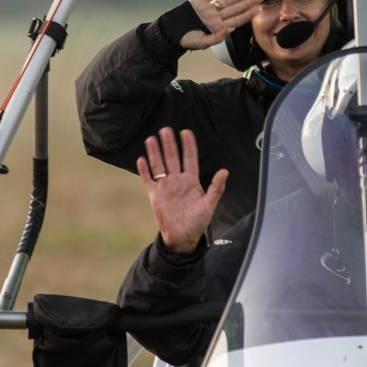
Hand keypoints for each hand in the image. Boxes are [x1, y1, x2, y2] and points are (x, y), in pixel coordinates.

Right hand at [138, 127, 226, 252]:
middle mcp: (177, 180)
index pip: (189, 158)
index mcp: (191, 181)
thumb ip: (217, 187)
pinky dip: (144, 170)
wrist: (183, 237)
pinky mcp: (155, 196)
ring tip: (151, 138)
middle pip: (171, 158)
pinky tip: (141, 159)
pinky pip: (148, 180)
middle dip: (169, 143)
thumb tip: (225, 171)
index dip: (188, 145)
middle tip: (166, 129)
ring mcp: (165, 187)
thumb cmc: (198, 221)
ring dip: (155, 152)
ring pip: (159, 165)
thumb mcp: (210, 204)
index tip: (186, 132)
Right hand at [181, 0, 261, 50]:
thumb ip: (217, 37)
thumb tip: (231, 28)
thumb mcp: (203, 43)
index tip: (259, 9)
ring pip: (229, 0)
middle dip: (249, 3)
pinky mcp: (202, 1)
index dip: (248, 14)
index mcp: (218, 27)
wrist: (171, 31)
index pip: (237, 19)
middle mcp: (216, 17)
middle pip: (236, 8)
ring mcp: (210, 8)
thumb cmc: (186, 39)